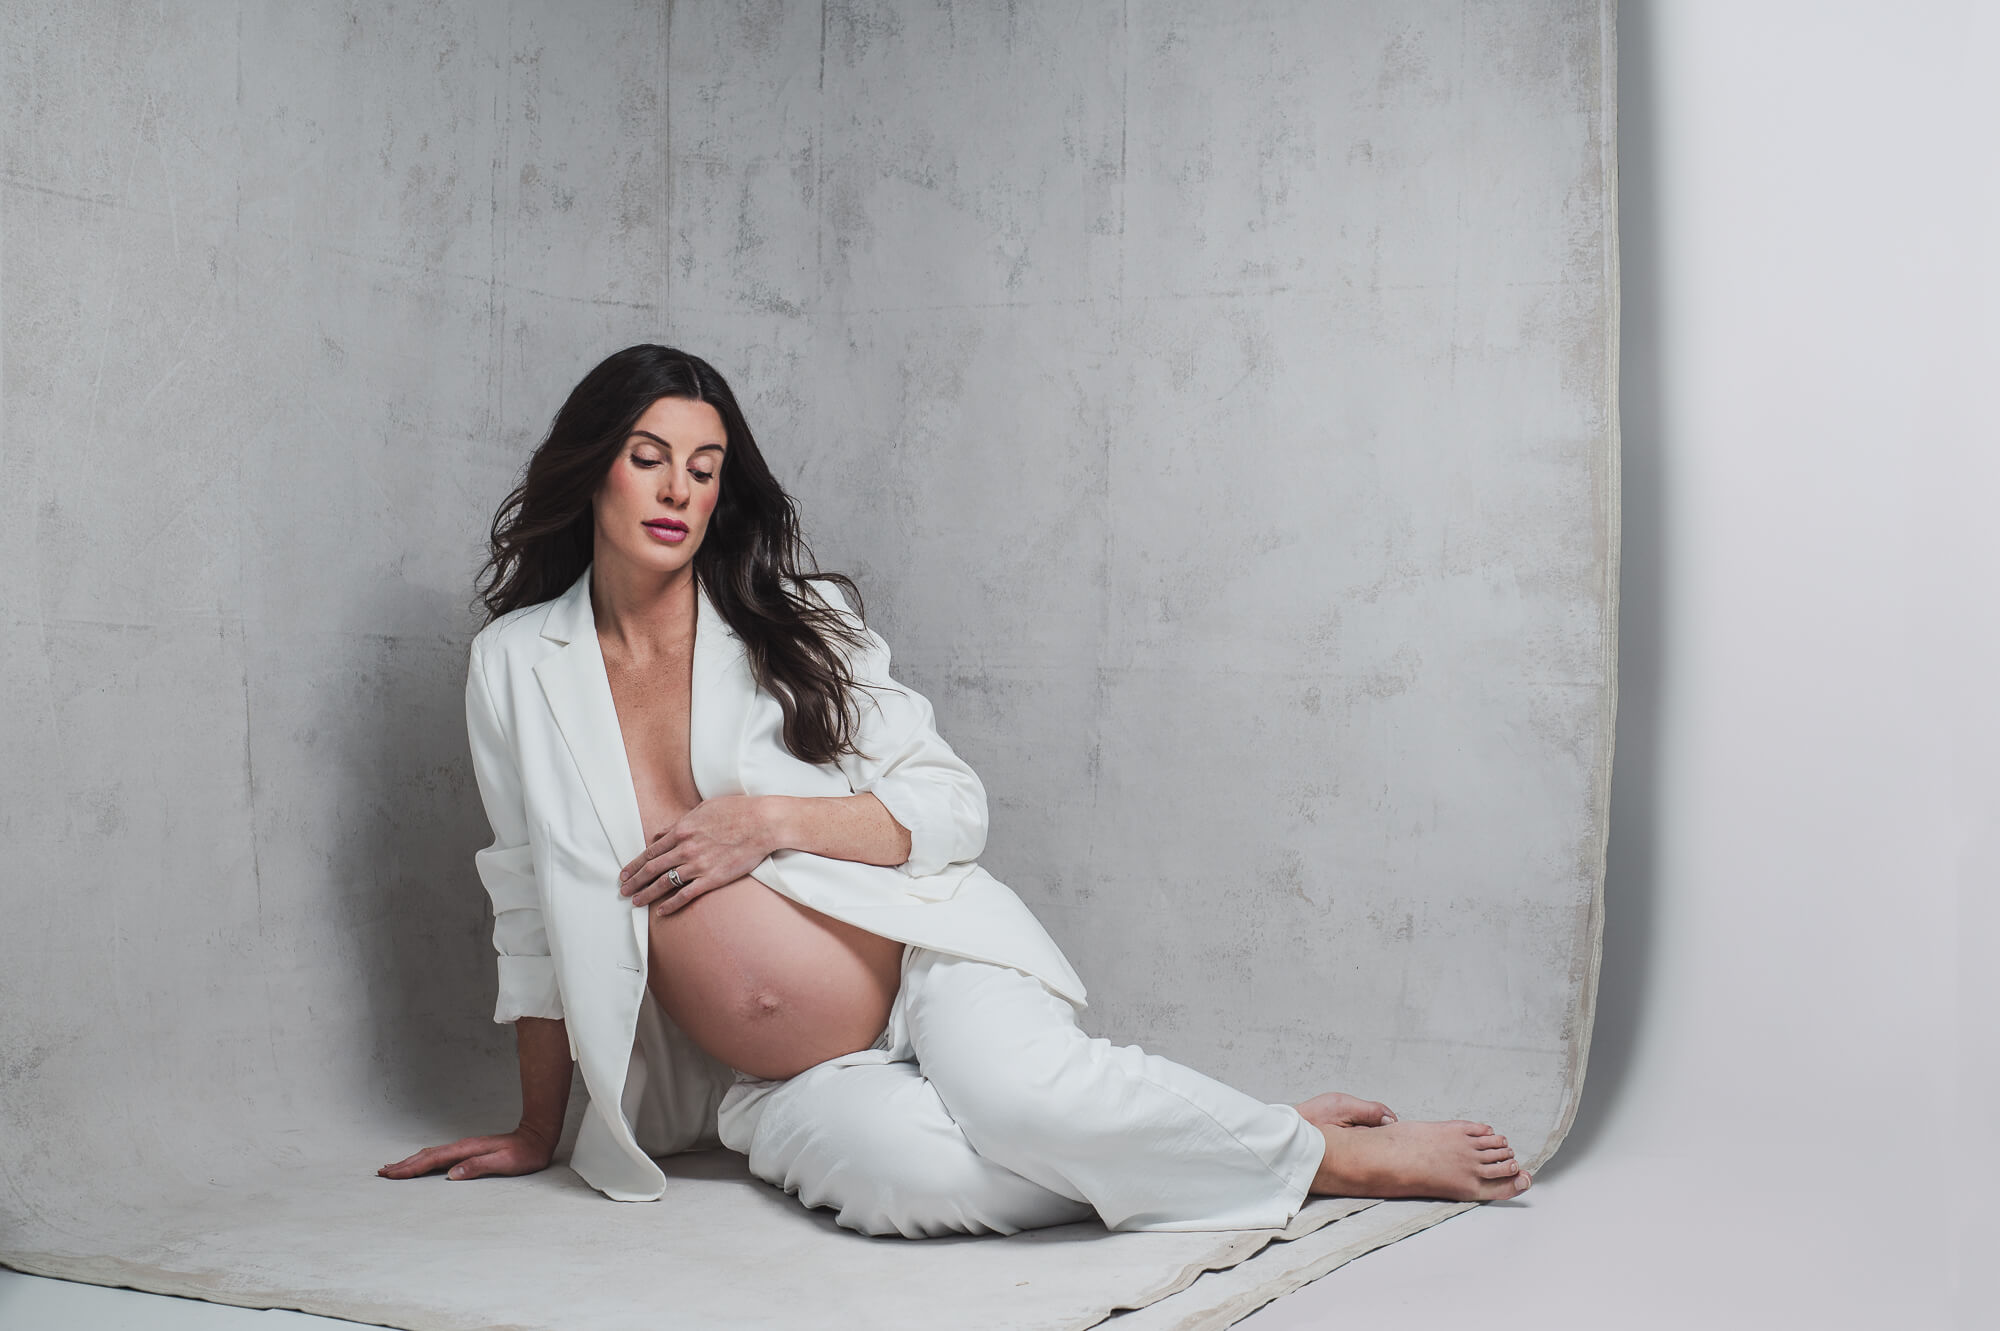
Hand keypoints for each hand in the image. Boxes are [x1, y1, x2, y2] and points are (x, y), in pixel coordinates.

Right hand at [377, 1125, 556, 1181]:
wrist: (537, 1137)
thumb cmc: (524, 1153)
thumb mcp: (505, 1163)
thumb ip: (478, 1167)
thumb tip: (451, 1174)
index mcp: (467, 1150)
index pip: (433, 1160)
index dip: (411, 1168)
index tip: (392, 1174)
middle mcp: (462, 1147)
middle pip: (426, 1155)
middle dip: (403, 1165)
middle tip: (382, 1173)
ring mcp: (464, 1148)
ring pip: (431, 1154)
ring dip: (411, 1161)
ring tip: (393, 1168)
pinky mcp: (468, 1151)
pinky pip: (439, 1156)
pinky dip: (424, 1160)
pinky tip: (421, 1163)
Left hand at [620, 794, 778, 915]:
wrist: (762, 823)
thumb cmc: (736, 811)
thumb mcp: (703, 809)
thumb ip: (679, 822)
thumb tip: (661, 833)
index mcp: (681, 830)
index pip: (650, 851)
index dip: (634, 864)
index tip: (625, 873)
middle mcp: (685, 848)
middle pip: (651, 869)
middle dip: (634, 881)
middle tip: (623, 891)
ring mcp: (698, 865)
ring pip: (664, 883)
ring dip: (646, 894)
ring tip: (635, 902)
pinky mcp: (712, 878)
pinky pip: (686, 894)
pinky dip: (671, 904)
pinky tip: (661, 912)